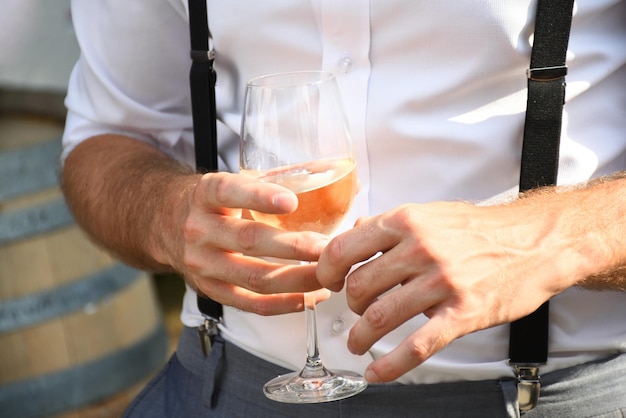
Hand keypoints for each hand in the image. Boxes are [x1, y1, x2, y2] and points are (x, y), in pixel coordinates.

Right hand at [167, 171, 329, 315]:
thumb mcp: (227, 182)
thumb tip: (336, 180)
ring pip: (254, 277)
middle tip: (329, 249)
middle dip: (296, 247)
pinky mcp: (209, 289)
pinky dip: (281, 305)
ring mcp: (201, 264)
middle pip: (249, 240)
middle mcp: (199, 229)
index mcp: (205, 194)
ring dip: (297, 279)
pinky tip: (307, 299)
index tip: (291, 201)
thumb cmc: (211, 203)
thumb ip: (267, 183)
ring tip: (328, 276)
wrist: (165, 224)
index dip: (259, 196)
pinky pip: (248, 304)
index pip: (228, 191)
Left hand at [317, 199, 586, 381]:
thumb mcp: (429, 213)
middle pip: (359, 287)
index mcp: (405, 222)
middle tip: (357, 311)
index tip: (329, 282)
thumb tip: (353, 231)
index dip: (327, 271)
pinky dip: (390, 365)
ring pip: (381, 317)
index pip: (343, 249)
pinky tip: (376, 373)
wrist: (533, 242)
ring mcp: (441, 282)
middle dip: (351, 305)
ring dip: (360, 337)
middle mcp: (419, 249)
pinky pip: (417, 346)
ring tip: (357, 343)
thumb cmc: (478, 229)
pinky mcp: (462, 313)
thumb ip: (388, 224)